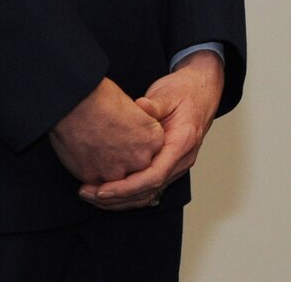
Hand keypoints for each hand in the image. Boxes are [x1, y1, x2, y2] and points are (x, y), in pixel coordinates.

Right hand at [49, 77, 162, 185]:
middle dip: (124, 157)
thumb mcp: (135, 106)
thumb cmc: (104, 98)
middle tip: (110, 141)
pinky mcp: (94, 177)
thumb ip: (142, 126)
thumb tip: (138, 130)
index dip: (137, 141)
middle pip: (135, 166)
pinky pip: (95, 181)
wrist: (75, 102)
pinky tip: (84, 155)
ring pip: (115, 177)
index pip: (150, 149)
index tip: (126, 132)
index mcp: (154, 140)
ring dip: (107, 167)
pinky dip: (91, 171)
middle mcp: (139, 159)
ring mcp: (116, 171)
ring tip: (96, 147)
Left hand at [82, 49, 225, 210]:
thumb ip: (154, 103)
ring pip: (148, 194)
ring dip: (120, 200)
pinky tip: (108, 191)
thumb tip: (139, 107)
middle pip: (148, 191)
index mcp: (182, 143)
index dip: (127, 187)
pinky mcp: (168, 166)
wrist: (202, 90)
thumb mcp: (168, 92)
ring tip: (91, 195)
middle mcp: (181, 160)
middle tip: (87, 193)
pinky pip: (148, 188)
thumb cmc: (185, 90)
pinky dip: (127, 194)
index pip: (154, 175)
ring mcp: (176, 166)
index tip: (103, 189)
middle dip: (117, 198)